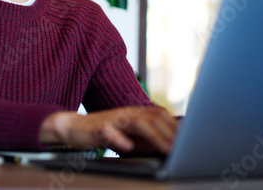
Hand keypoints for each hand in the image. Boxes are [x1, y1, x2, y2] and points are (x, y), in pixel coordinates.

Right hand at [39, 106, 178, 154]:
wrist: (72, 127)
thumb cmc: (102, 132)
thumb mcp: (127, 135)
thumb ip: (145, 138)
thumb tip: (168, 144)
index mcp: (133, 113)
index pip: (159, 115)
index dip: (175, 125)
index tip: (190, 138)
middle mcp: (125, 113)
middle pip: (152, 117)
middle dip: (169, 132)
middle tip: (183, 147)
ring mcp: (111, 119)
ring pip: (136, 123)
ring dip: (154, 136)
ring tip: (166, 149)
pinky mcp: (97, 128)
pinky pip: (108, 132)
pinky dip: (119, 139)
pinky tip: (127, 147)